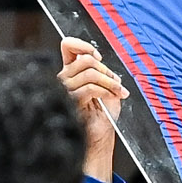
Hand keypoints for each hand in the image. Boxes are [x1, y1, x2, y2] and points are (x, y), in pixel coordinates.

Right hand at [58, 36, 126, 179]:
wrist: (100, 137)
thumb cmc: (102, 116)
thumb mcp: (106, 87)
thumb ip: (102, 71)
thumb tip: (100, 60)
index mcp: (70, 72)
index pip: (68, 46)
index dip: (83, 45)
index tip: (98, 57)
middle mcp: (64, 79)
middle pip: (85, 59)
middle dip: (106, 70)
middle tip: (116, 82)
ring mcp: (65, 90)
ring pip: (90, 72)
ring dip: (110, 81)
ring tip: (117, 91)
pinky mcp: (70, 102)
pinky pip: (90, 87)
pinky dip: (106, 90)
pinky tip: (112, 96)